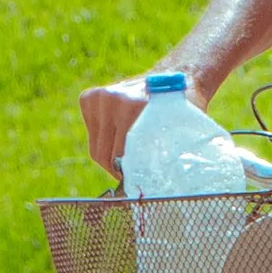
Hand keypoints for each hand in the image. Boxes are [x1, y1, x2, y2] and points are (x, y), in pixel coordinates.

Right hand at [79, 72, 207, 180]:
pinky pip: (92, 135)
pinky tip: (122, 137)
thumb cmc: (182, 111)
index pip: (120, 157)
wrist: (178, 77)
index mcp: (133, 106)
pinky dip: (105, 142)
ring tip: (130, 160)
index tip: (139, 184)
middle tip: (134, 177)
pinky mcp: (89, 97)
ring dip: (111, 158)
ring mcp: (98, 97)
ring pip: (96, 148)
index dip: (130, 175)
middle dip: (118, 170)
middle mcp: (112, 99)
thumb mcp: (180, 132)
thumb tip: (160, 195)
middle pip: (103, 155)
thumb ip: (168, 157)